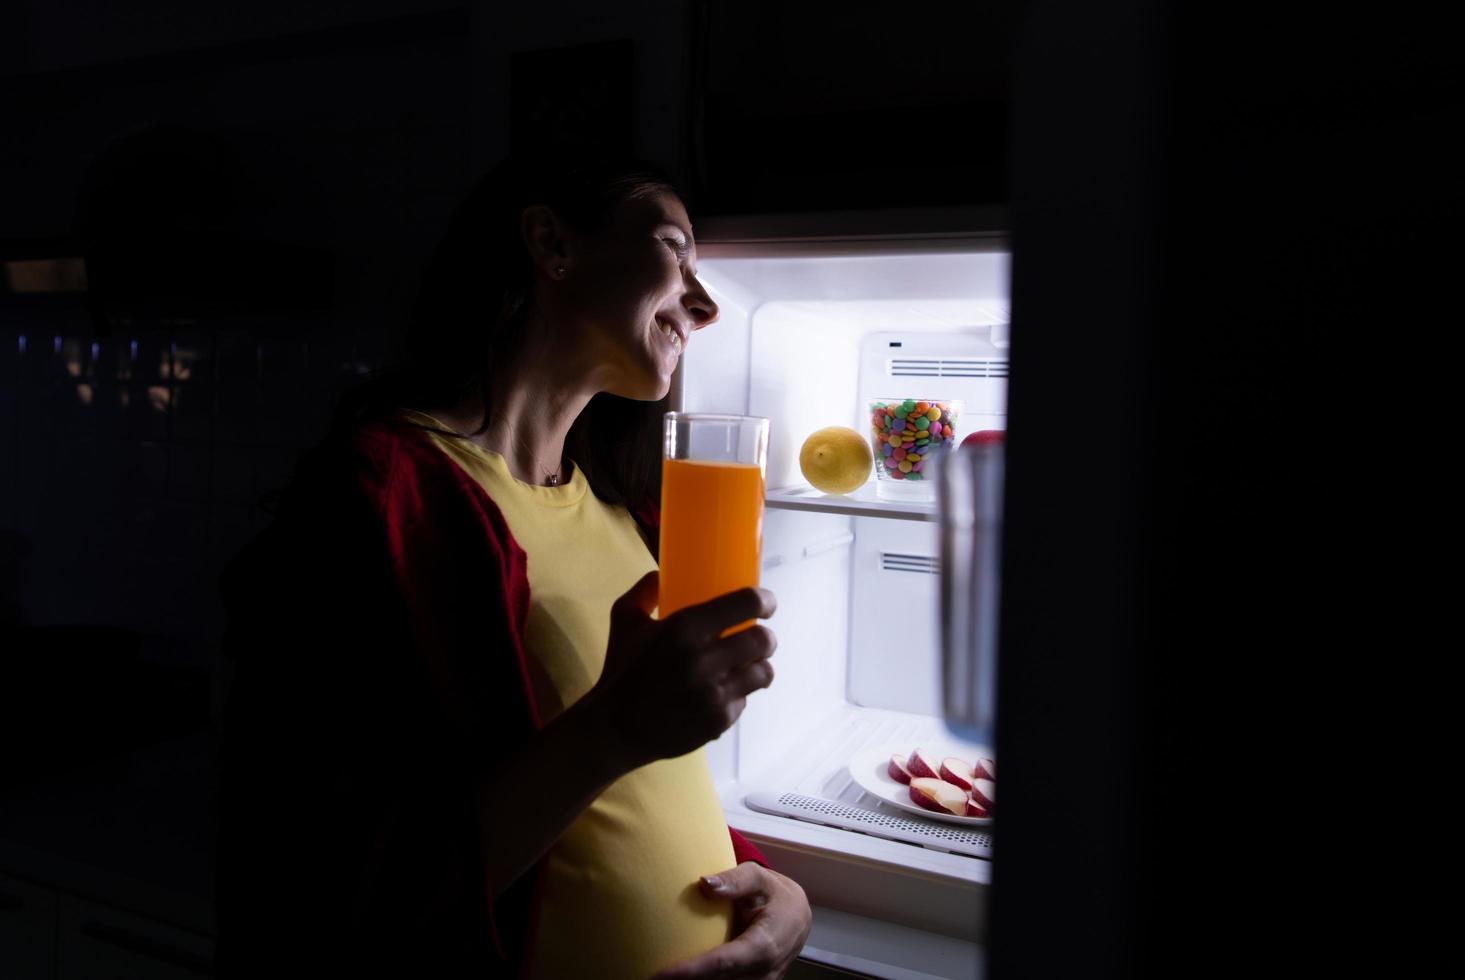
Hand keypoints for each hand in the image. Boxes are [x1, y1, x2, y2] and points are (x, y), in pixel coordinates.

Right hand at [586, 570, 777, 769]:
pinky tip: (722, 693)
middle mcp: (705, 659)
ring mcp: (714, 693)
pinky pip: (744, 701)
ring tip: (748, 666)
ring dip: (759, 666)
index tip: (766, 604)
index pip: (746, 604)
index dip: (765, 601)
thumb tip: (663, 574)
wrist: (613, 728)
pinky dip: (737, 695)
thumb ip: (645, 590)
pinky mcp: (719, 721)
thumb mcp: (624, 619)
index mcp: (685, 628)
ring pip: (763, 673)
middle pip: (763, 640)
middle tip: (758, 637)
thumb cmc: (620, 669)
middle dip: (766, 637)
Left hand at [650, 861, 811, 979]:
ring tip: (657, 978)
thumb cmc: (774, 895)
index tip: (659, 975)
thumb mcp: (759, 878)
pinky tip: (677, 977)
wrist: (796, 919)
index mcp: (763, 946)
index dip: (691, 972)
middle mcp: (762, 974)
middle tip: (648, 977)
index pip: (722, 964)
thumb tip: (703, 884)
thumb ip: (734, 880)